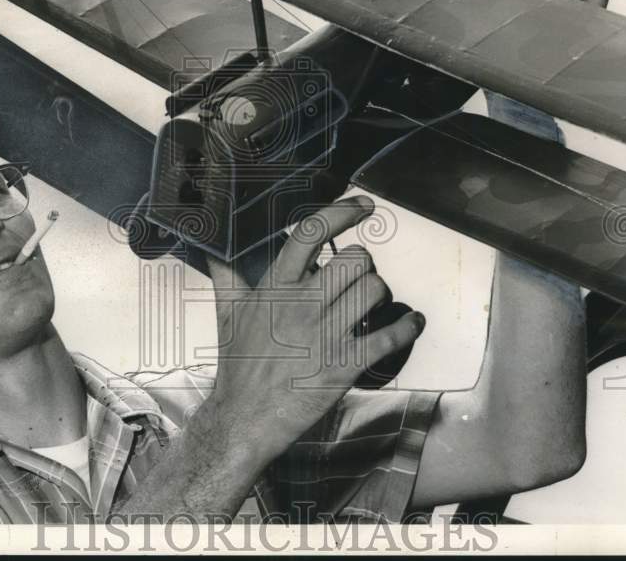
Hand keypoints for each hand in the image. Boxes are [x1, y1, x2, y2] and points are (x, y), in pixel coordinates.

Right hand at [203, 195, 424, 462]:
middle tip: (357, 277)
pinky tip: (413, 323)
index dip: (341, 212)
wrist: (244, 418)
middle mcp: (303, 305)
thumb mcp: (228, 311)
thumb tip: (212, 244)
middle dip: (362, 264)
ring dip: (379, 293)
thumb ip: (226, 272)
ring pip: (375, 291)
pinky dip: (408, 327)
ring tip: (371, 302)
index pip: (311, 232)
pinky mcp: (346, 365)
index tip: (362, 207)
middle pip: (356, 259)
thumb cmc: (238, 363)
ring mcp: (327, 335)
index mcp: (276, 287)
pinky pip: (390, 336)